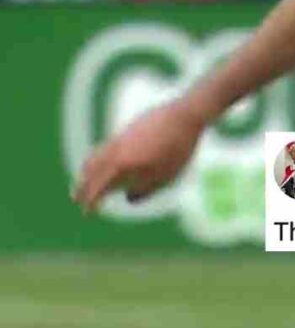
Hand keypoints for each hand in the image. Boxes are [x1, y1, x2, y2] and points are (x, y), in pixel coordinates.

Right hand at [72, 98, 206, 211]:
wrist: (185, 113)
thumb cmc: (178, 148)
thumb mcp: (165, 176)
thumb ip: (145, 190)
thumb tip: (127, 197)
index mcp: (122, 164)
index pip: (98, 186)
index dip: (90, 201)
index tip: (87, 213)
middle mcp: (116, 150)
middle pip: (91, 170)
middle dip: (82, 186)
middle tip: (77, 199)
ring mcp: (120, 136)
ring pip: (96, 155)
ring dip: (87, 170)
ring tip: (85, 179)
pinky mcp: (128, 128)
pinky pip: (106, 145)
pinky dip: (99, 157)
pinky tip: (106, 161)